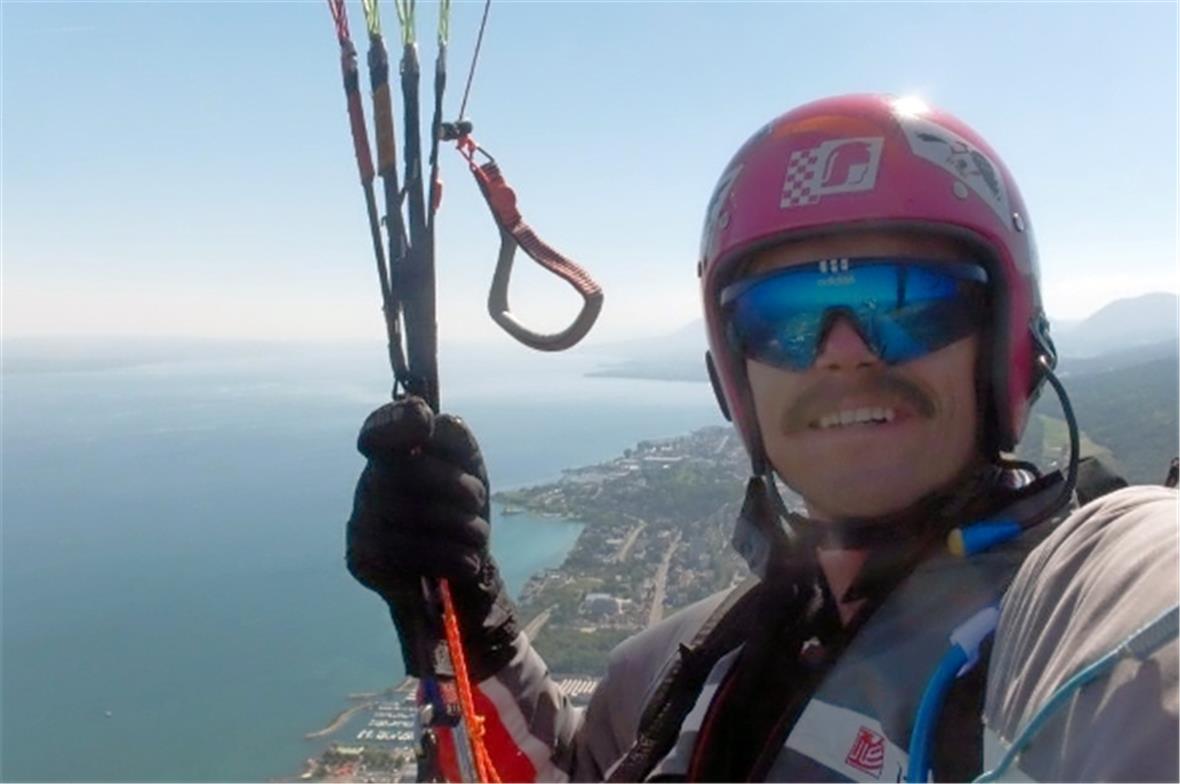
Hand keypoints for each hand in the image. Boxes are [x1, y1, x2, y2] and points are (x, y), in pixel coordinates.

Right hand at [346, 396, 518, 679]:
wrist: (456, 570)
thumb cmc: (460, 508)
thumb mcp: (468, 466)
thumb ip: (453, 435)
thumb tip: (424, 418)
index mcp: (391, 453)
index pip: (379, 429)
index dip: (397, 421)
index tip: (424, 422)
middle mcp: (369, 483)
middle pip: (408, 471)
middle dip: (456, 486)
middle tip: (476, 502)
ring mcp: (359, 520)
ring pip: (410, 513)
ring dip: (460, 525)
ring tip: (477, 534)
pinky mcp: (360, 559)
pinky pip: (408, 552)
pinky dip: (449, 556)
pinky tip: (467, 562)